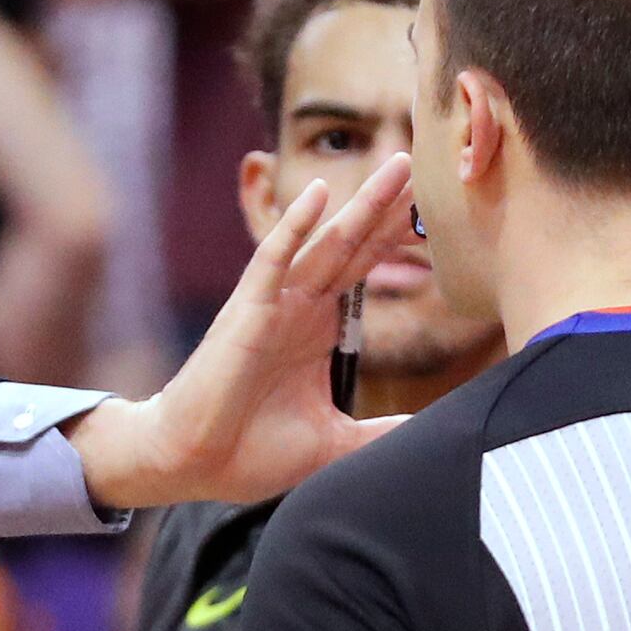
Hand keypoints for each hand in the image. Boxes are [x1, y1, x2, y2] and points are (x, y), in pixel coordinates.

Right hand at [67, 155, 414, 509]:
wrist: (193, 465)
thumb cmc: (252, 451)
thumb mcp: (336, 443)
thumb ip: (382, 433)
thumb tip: (430, 437)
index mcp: (319, 329)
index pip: (366, 270)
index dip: (398, 239)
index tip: (436, 211)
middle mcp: (299, 306)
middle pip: (354, 245)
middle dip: (389, 207)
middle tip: (423, 166)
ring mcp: (273, 305)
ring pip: (325, 242)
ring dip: (360, 204)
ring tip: (395, 167)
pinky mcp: (246, 312)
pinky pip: (272, 259)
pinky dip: (294, 225)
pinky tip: (317, 193)